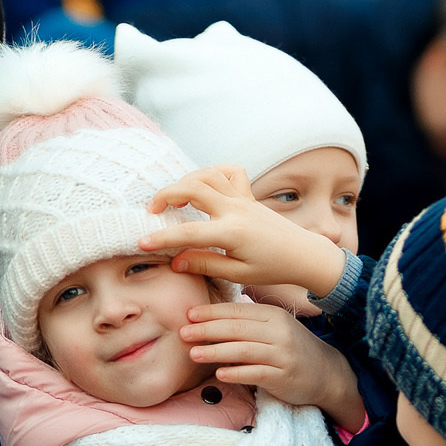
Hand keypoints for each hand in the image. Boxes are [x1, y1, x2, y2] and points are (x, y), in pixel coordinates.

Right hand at [143, 166, 347, 296]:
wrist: (303, 254)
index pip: (189, 233)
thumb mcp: (238, 274)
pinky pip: (229, 171)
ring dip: (184, 182)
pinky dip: (212, 171)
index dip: (162, 237)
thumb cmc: (273, 268)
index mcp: (232, 233)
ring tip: (172, 199)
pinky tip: (203, 185)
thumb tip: (176, 260)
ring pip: (207, 175)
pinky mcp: (248, 195)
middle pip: (193, 188)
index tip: (142, 243)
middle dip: (166, 195)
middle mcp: (236, 210)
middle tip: (152, 211)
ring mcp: (243, 199)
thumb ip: (205, 264)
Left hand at [179, 302, 366, 429]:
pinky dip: (236, 373)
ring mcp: (282, 354)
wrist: (326, 373)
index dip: (212, 312)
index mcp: (273, 315)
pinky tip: (219, 374)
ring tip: (193, 353)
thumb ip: (250, 321)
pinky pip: (255, 373)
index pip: (238, 310)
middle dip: (207, 330)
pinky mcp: (283, 376)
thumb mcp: (275, 327)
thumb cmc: (292, 349)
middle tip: (183, 332)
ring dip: (215, 351)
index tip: (188, 314)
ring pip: (243, 350)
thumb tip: (211, 316)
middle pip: (237, 328)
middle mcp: (279, 332)